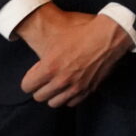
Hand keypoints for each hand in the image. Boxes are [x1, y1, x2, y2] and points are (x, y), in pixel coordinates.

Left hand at [16, 5, 132, 106]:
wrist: (108, 36)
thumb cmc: (82, 33)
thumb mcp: (55, 39)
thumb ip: (41, 56)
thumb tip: (34, 65)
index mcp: (50, 67)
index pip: (27, 86)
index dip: (29, 79)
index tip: (34, 75)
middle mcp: (62, 80)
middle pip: (39, 96)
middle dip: (39, 87)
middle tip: (44, 79)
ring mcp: (76, 87)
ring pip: (54, 103)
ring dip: (53, 95)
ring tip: (57, 84)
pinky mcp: (89, 89)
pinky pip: (71, 103)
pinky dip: (68, 97)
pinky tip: (69, 87)